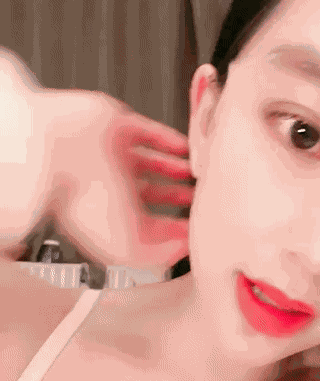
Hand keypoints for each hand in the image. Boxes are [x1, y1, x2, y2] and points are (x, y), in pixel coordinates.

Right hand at [0, 47, 193, 269]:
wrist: (59, 151)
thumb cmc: (83, 199)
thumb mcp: (126, 245)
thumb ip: (158, 253)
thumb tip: (180, 249)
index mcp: (108, 219)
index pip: (146, 228)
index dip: (171, 230)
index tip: (194, 230)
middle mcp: (110, 188)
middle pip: (151, 195)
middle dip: (176, 198)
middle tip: (200, 200)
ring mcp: (113, 157)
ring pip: (151, 164)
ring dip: (175, 169)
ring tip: (196, 175)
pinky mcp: (117, 126)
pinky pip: (149, 132)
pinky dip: (168, 140)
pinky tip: (185, 148)